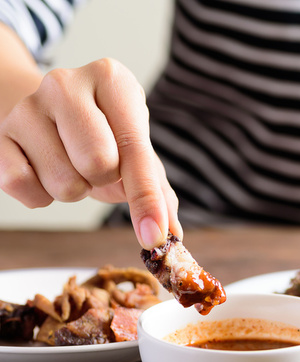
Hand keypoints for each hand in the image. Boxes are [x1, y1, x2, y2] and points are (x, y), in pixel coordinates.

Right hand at [0, 58, 180, 248]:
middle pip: (98, 164)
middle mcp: (66, 84)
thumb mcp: (136, 151)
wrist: (50, 114)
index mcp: (112, 80)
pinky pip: (22, 186)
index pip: (135, 150)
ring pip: (63, 183)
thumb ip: (158, 192)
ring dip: (75, 188)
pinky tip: (45, 170)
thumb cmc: (105, 134)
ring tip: (72, 164)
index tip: (155, 236)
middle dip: (104, 180)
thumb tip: (171, 237)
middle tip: (99, 165)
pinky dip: (41, 195)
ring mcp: (27, 106)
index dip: (147, 199)